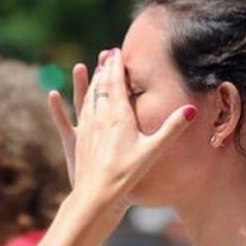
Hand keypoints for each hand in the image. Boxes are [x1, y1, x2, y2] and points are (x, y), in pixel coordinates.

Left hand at [48, 48, 196, 208]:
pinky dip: (62, 105)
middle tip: (107, 54)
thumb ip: (172, 128)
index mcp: (118, 116)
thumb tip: (191, 109)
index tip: (117, 51)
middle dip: (105, 69)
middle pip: (101, 87)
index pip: (116, 83)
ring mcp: (86, 128)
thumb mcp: (153, 150)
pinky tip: (53, 95)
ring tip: (91, 69)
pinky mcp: (76, 141)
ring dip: (90, 82)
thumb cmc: (127, 174)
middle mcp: (100, 117)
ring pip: (87, 98)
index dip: (117, 66)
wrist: (98, 194)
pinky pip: (68, 118)